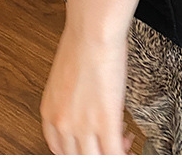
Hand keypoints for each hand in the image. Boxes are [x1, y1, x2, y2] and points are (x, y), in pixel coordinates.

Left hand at [40, 22, 133, 154]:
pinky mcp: (105, 121)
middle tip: (114, 142)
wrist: (93, 31)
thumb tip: (86, 94)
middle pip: (76, 157)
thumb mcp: (67, 74)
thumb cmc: (83, 40)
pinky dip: (124, 155)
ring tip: (125, 140)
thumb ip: (72, 93)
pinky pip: (114, 153)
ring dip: (112, 153)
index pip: (58, 148)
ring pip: (95, 158)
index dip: (79, 149)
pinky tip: (131, 148)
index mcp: (50, 110)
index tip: (92, 143)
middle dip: (97, 153)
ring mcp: (82, 125)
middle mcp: (62, 122)